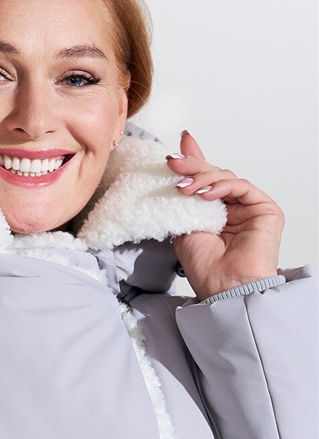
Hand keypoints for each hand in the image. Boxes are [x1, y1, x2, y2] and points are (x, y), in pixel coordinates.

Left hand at [166, 130, 283, 300]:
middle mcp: (234, 209)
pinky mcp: (265, 209)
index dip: (192, 164)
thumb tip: (176, 174)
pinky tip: (204, 194)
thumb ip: (183, 200)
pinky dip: (221, 186)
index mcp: (215, 214)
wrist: (224, 287)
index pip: (204, 182)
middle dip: (192, 167)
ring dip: (201, 178)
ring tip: (183, 187)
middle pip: (214, 177)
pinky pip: (241, 187)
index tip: (175, 151)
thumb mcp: (183, 225)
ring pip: (226, 178)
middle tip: (173, 162)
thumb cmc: (205, 266)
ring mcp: (250, 208)